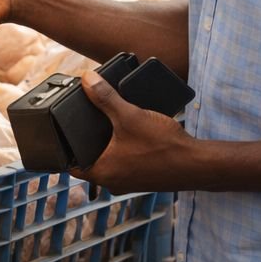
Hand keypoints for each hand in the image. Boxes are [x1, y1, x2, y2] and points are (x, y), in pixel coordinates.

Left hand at [71, 70, 193, 192]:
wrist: (198, 165)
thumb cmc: (164, 147)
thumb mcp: (130, 116)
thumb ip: (105, 97)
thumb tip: (87, 79)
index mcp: (102, 172)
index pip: (70, 164)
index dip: (63, 147)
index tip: (61, 131)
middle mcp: (113, 181)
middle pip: (88, 161)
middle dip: (86, 142)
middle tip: (83, 121)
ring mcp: (129, 182)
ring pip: (108, 162)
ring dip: (106, 146)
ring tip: (105, 124)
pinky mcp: (143, 177)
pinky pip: (125, 163)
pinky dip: (123, 150)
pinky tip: (128, 133)